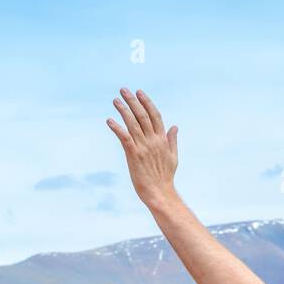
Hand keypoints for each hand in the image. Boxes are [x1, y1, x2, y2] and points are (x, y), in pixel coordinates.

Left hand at [107, 88, 177, 203]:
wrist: (160, 193)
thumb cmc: (165, 177)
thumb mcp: (173, 157)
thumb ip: (172, 140)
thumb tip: (175, 126)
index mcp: (162, 140)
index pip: (155, 115)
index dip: (147, 102)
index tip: (139, 92)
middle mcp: (153, 141)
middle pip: (143, 115)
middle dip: (133, 101)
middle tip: (123, 90)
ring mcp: (143, 147)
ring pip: (133, 123)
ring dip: (123, 110)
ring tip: (115, 100)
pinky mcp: (133, 155)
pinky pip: (124, 138)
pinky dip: (117, 128)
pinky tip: (109, 121)